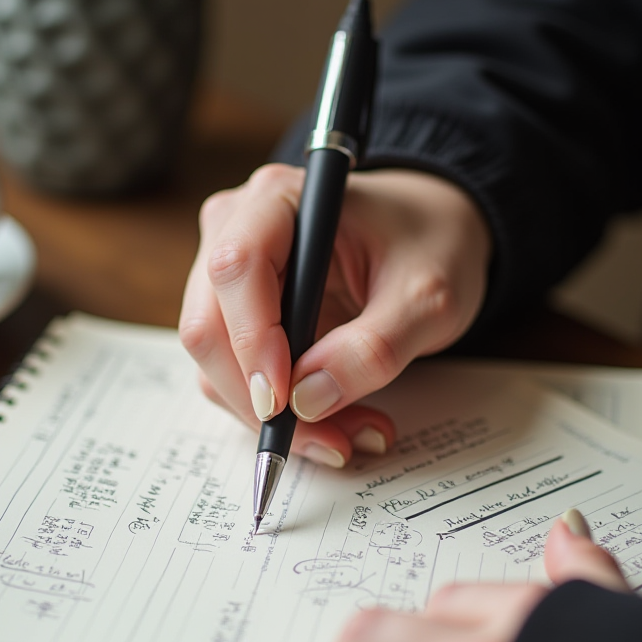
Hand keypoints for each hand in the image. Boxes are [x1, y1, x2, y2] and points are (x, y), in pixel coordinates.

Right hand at [179, 165, 490, 466]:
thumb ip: (375, 346)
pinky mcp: (238, 315)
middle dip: (262, 399)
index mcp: (281, 199)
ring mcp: (230, 275)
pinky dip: (279, 413)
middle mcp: (237, 229)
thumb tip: (308, 400)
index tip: (286, 403)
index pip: (237, 268)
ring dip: (274, 417)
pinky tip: (335, 421)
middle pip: (209, 325)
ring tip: (352, 435)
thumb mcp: (429, 296)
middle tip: (334, 443)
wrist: (433, 235)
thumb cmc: (432, 244)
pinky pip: (235, 376)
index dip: (252, 341)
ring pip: (216, 363)